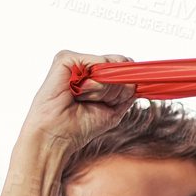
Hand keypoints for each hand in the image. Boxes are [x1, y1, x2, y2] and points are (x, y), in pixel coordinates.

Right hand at [21, 49, 137, 150]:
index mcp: (97, 76)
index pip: (126, 69)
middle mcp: (87, 65)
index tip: (113, 103)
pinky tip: (80, 93)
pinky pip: (98, 63)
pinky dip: (95, 83)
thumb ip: (128, 91)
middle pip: (121, 66)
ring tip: (84, 99)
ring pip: (111, 66)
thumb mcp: (114, 109)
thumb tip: (139, 77)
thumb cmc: (81, 126)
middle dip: (116, 90)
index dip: (127, 86)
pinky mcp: (66, 58)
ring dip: (104, 90)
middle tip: (95, 103)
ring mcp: (77, 61)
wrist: (56, 136)